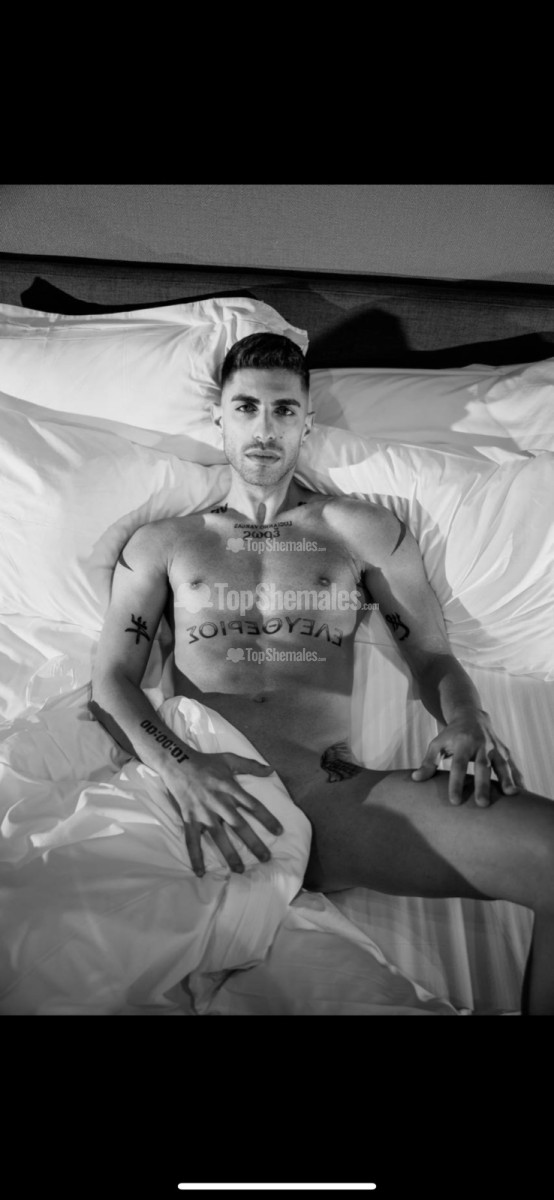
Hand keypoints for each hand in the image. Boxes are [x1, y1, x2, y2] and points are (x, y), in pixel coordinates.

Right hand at [161, 751, 283, 875]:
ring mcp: (203, 812)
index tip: (279, 831)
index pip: (253, 806)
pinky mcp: (189, 818)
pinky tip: (200, 872)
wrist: (177, 762)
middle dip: (253, 842)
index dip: (267, 818)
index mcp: (230, 788)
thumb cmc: (206, 761)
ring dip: (229, 854)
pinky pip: (192, 840)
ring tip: (240, 870)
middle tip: (266, 858)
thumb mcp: (230, 759)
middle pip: (239, 825)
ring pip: (218, 836)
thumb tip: (271, 769)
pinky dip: (195, 857)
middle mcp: (219, 802)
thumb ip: (251, 765)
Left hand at [411, 708, 525, 806]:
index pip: (458, 765)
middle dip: (483, 785)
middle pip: (482, 766)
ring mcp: (495, 747)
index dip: (456, 783)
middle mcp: (481, 744)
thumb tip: (416, 779)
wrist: (471, 715)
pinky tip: (522, 791)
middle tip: (482, 804)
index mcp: (462, 743)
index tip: (454, 801)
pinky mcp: (504, 750)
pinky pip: (512, 764)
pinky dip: (518, 776)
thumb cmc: (451, 734)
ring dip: (507, 779)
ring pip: (502, 764)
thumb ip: (428, 762)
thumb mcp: (437, 744)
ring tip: (511, 795)